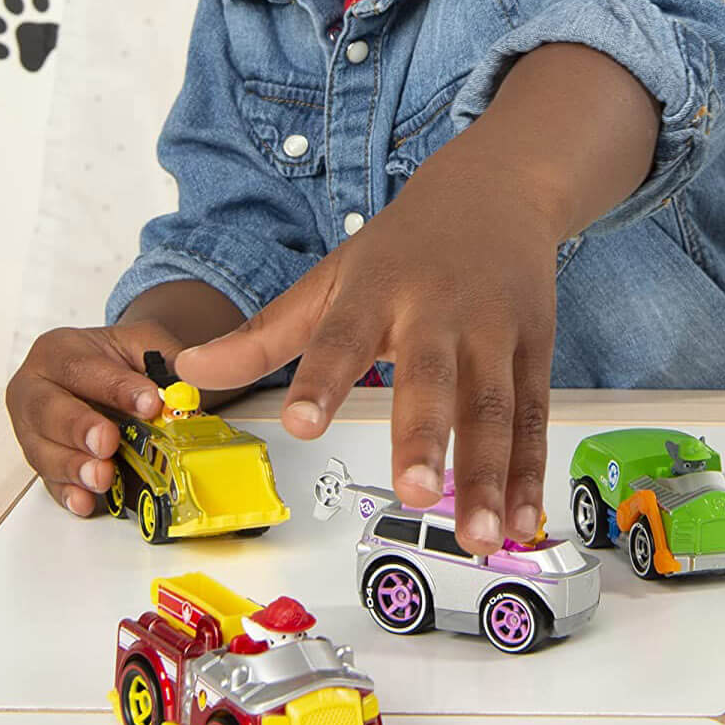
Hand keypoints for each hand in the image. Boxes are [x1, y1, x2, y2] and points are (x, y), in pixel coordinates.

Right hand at [5, 321, 175, 515]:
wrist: (102, 369)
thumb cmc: (116, 357)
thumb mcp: (143, 343)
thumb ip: (165, 361)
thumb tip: (187, 391)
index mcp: (57, 351)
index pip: (82, 368)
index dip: (116, 388)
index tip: (149, 403)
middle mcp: (34, 389)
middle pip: (48, 411)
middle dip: (80, 428)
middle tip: (109, 442)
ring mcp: (30, 429)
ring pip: (43, 451)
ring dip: (74, 467)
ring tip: (103, 476)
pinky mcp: (39, 460)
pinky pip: (47, 481)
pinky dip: (67, 493)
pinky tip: (85, 500)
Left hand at [176, 148, 560, 557]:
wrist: (499, 189)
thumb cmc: (406, 246)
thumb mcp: (333, 276)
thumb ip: (266, 334)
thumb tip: (188, 368)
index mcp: (379, 290)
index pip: (342, 336)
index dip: (322, 379)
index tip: (301, 423)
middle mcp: (439, 311)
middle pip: (432, 378)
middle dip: (424, 436)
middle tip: (415, 491)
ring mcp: (494, 329)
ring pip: (494, 406)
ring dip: (489, 473)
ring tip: (479, 536)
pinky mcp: (536, 346)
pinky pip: (533, 415)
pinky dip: (530, 471)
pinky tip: (521, 519)